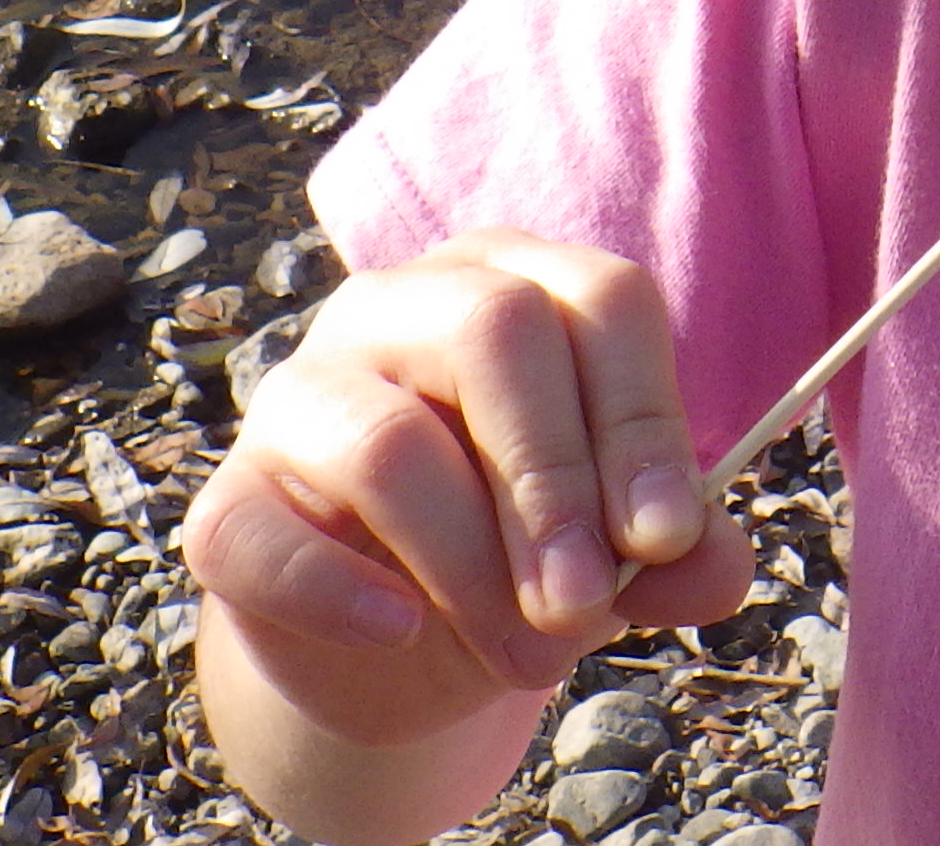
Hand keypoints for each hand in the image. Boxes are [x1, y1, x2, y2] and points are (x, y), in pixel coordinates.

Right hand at [182, 229, 758, 749]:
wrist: (393, 646)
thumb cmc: (518, 552)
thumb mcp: (614, 551)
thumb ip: (675, 551)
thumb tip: (710, 558)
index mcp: (515, 285)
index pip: (600, 298)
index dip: (643, 418)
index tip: (664, 537)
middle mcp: (400, 308)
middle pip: (493, 331)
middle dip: (554, 482)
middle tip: (582, 607)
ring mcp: (300, 394)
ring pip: (387, 442)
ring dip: (470, 567)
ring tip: (521, 655)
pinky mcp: (230, 498)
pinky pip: (262, 533)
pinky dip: (339, 593)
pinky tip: (400, 631)